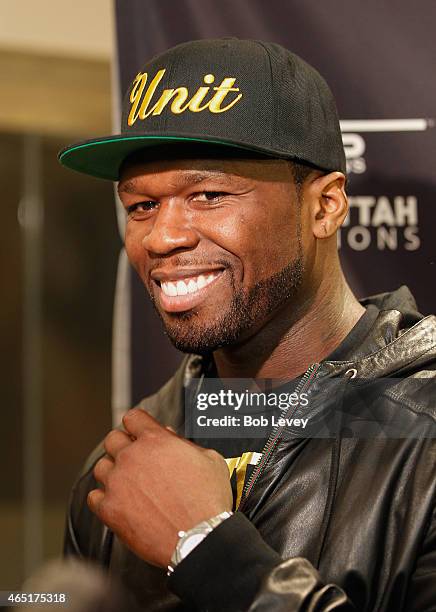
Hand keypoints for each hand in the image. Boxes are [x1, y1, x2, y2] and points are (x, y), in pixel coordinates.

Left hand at [88, 409, 232, 566]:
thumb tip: (172, 439)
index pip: (133, 418)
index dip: (137, 424)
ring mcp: (118, 483)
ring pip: (101, 466)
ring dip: (113, 471)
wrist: (199, 537)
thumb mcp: (210, 459)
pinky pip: (94, 497)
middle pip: (112, 439)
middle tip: (135, 458)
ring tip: (127, 482)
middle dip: (124, 445)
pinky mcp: (110, 509)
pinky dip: (104, 498)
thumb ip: (186, 444)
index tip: (139, 431)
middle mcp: (132, 457)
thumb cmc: (207, 501)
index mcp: (155, 440)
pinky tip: (118, 501)